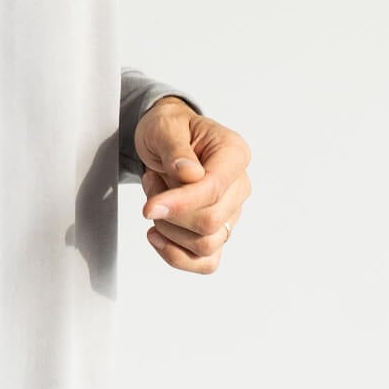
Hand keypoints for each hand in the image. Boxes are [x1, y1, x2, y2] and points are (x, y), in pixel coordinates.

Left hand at [134, 97, 250, 274]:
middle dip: (170, 213)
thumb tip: (190, 175)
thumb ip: (176, 149)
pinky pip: (206, 262)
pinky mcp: (217, 232)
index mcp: (234, 154)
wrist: (165, 139)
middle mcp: (238, 186)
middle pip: (210, 223)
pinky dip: (177, 256)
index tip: (149, 207)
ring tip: (156, 200)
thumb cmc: (169, 129)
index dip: (180, 203)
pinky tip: (158, 237)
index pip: (213, 190)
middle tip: (152, 185)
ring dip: (169, 230)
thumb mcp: (165, 126)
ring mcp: (231, 213)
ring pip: (206, 246)